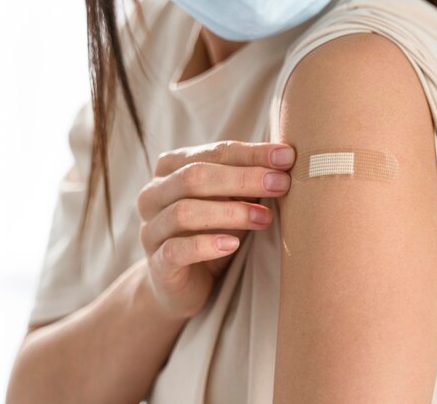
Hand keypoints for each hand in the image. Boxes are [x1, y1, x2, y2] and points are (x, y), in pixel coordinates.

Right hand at [136, 140, 294, 319]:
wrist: (182, 284)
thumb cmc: (212, 229)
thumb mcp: (229, 198)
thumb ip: (246, 178)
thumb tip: (285, 159)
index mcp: (171, 167)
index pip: (214, 152)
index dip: (251, 153)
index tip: (286, 156)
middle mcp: (154, 194)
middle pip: (195, 176)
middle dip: (243, 178)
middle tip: (280, 184)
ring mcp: (150, 229)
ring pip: (184, 212)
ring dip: (230, 212)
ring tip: (264, 217)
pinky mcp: (156, 264)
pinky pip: (176, 250)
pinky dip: (207, 245)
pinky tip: (233, 244)